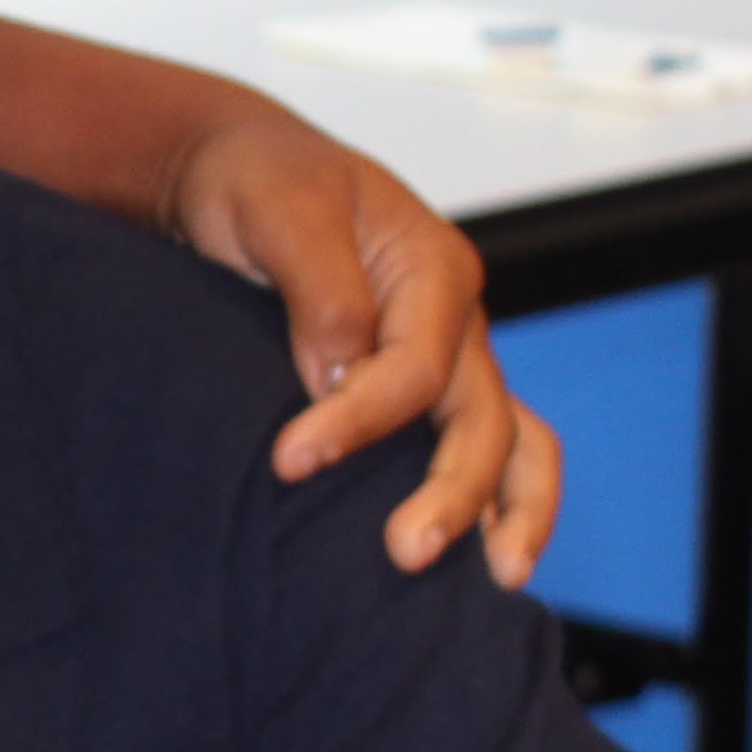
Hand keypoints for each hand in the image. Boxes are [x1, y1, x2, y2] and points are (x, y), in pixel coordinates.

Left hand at [165, 109, 560, 584]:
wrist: (242, 172)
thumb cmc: (258, 183)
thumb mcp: (279, 213)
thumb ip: (320, 290)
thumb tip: (340, 371)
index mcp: (433, 269)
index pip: (415, 367)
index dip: (358, 419)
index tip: (292, 461)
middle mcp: (455, 319)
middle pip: (480, 417)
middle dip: (452, 491)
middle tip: (405, 553)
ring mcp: (448, 357)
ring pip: (509, 439)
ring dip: (505, 510)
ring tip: (501, 579)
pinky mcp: (422, 387)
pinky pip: (481, 446)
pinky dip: (492, 501)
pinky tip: (480, 560)